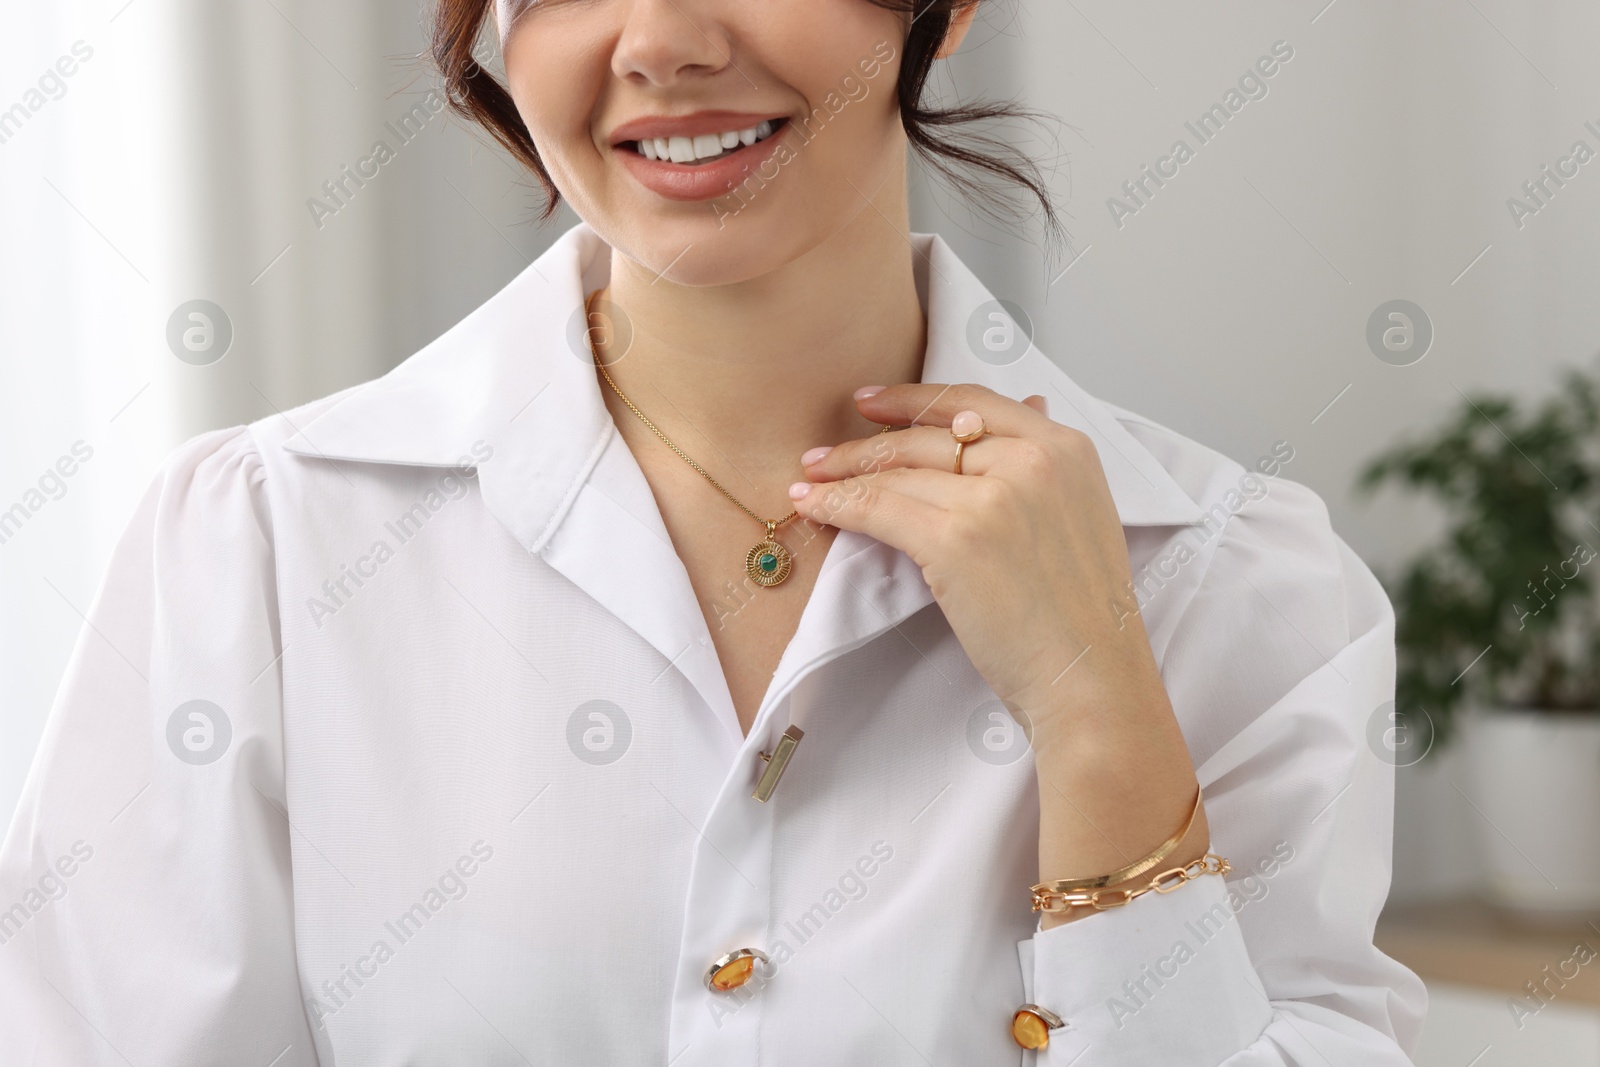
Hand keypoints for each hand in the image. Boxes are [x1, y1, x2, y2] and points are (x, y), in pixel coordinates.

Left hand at [788, 382, 1166, 733]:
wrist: (1091, 675)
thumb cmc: (1083, 614)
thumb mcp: (1081, 512)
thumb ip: (1046, 464)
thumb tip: (1029, 407)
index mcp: (1065, 448)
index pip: (973, 402)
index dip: (913, 399)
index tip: (872, 404)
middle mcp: (1031, 461)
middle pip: (927, 437)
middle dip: (865, 445)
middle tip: (824, 455)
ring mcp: (993, 497)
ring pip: (898, 472)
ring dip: (843, 475)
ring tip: (810, 481)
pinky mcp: (956, 539)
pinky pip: (879, 508)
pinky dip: (839, 505)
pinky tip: (814, 505)